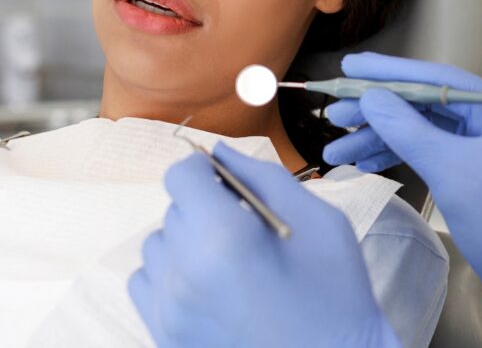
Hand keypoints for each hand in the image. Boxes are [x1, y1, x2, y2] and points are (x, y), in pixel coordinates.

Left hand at [128, 144, 400, 347]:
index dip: (204, 171)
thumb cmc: (336, 295)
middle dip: (205, 209)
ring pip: (157, 247)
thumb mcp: (318, 220)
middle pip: (173, 211)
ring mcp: (169, 312)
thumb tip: (220, 152)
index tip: (227, 182)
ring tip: (229, 263)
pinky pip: (145, 285)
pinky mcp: (165, 338)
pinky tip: (207, 286)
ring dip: (186, 243)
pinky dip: (169, 277)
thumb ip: (262, 177)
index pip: (181, 176)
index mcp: (223, 236)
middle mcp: (184, 273)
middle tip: (246, 232)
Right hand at [324, 53, 481, 346]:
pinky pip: (434, 153)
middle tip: (335, 114)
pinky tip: (368, 163)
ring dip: (382, 139)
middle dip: (378, 111)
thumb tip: (372, 97)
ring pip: (426, 132)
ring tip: (338, 150)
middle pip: (426, 105)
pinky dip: (402, 157)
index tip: (350, 64)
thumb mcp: (451, 170)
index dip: (388, 72)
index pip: (436, 78)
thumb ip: (408, 129)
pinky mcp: (481, 174)